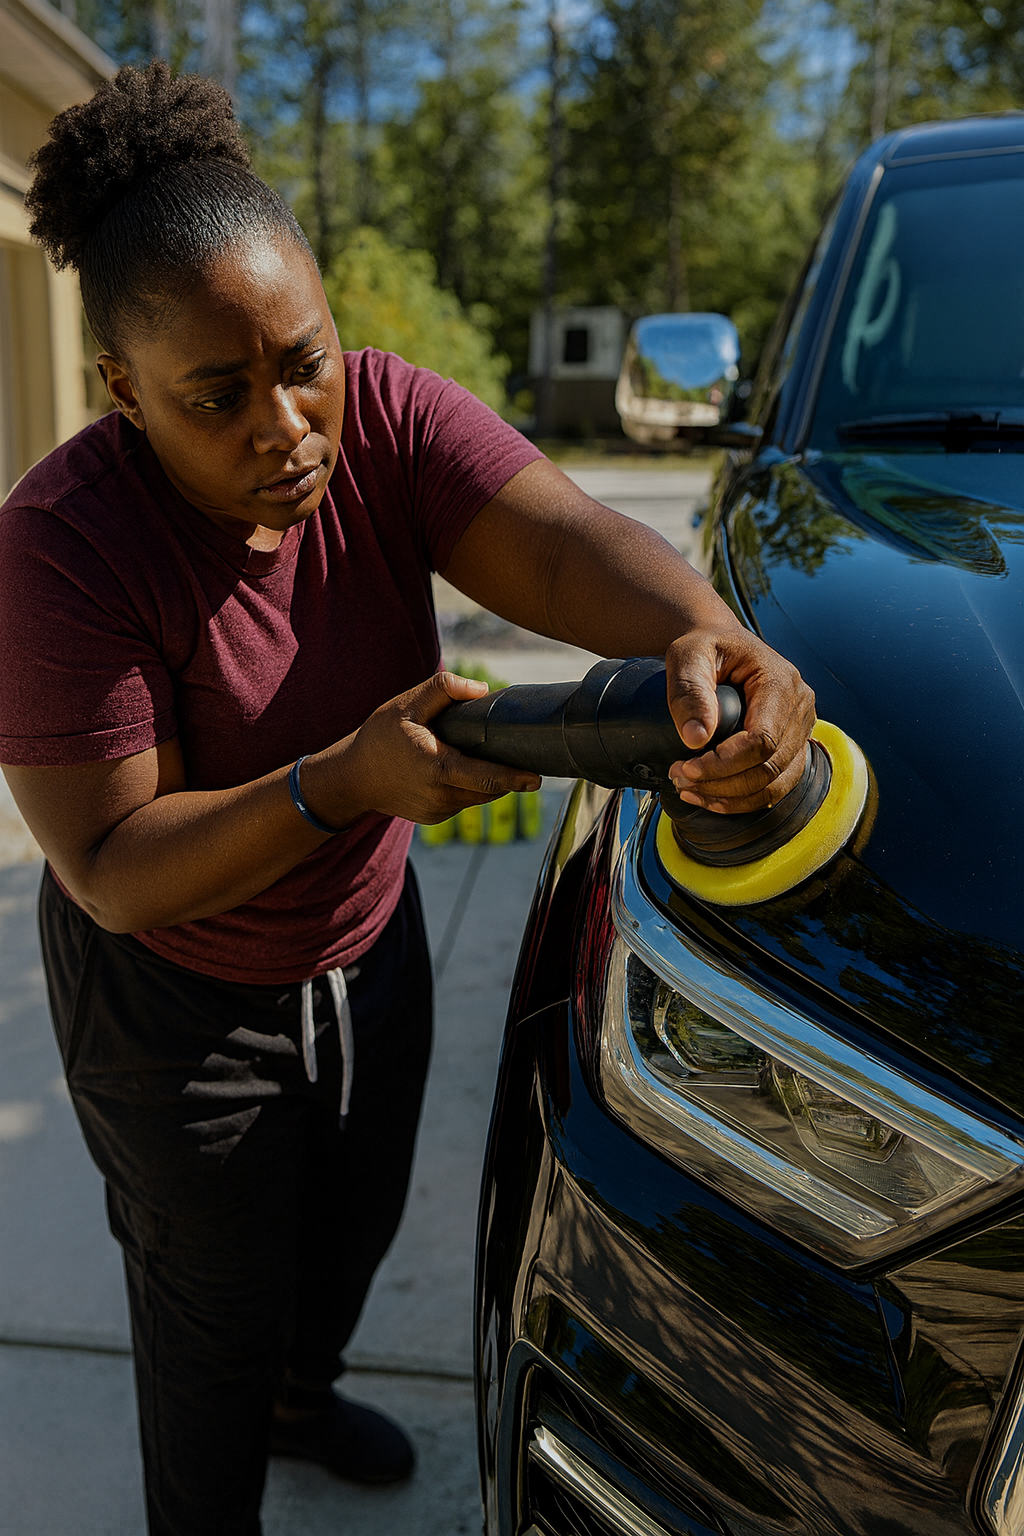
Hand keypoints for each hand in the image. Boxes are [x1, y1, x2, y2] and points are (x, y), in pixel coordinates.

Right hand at [308, 672, 540, 826]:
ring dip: (488, 780)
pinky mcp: (434, 817)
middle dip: (507, 775)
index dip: (515, 778)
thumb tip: (481, 689)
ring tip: (490, 756)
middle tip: (523, 756)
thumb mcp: (406, 704)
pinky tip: (463, 768)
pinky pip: (464, 801)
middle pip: (489, 788)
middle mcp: (440, 795)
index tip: (537, 778)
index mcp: (437, 768)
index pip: (486, 777)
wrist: (352, 778)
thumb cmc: (379, 737)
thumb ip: (443, 690)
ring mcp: (438, 811)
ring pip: (479, 796)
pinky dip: (470, 786)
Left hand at [663, 629, 815, 814]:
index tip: (687, 767)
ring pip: (775, 784)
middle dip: (721, 784)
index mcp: (781, 682)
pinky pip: (774, 785)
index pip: (763, 739)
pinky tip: (710, 797)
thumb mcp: (688, 656)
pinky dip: (742, 800)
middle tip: (679, 779)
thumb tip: (696, 739)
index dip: (725, 764)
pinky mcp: (791, 746)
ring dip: (730, 798)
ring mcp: (800, 729)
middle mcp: (800, 708)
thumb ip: (690, 692)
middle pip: (770, 767)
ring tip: (689, 791)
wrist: (719, 643)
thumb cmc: (705, 646)